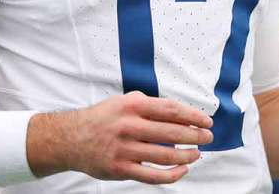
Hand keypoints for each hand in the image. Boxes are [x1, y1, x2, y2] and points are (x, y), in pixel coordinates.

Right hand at [47, 91, 212, 184]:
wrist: (71, 138)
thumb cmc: (103, 118)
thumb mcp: (124, 102)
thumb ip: (150, 106)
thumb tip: (180, 114)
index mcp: (132, 106)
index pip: (171, 110)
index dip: (193, 116)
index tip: (206, 121)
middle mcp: (129, 127)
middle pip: (172, 133)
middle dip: (195, 136)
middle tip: (208, 137)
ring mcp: (125, 150)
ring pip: (166, 156)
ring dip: (187, 156)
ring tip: (197, 153)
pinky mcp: (121, 169)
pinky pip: (153, 176)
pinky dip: (172, 175)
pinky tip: (182, 169)